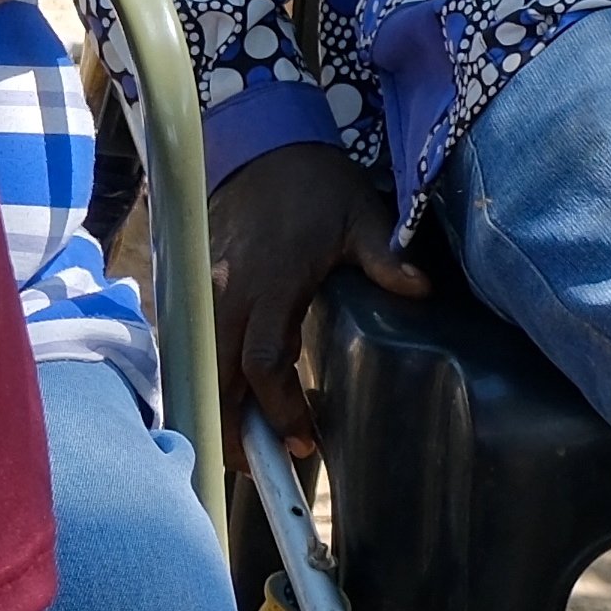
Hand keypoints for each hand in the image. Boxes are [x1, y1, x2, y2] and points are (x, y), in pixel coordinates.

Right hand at [211, 142, 419, 438]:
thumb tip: (420, 288)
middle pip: (219, 376)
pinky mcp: (195, 287)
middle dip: (233, 428)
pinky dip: (201, 377)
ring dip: (213, 407)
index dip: (280, 410)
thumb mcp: (361, 216)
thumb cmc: (316, 185)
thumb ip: (385, 256)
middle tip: (258, 467)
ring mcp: (206, 288)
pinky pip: (190, 345)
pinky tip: (219, 402)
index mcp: (271, 280)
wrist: (263, 144)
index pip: (265, 361)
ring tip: (238, 445)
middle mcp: (229, 290)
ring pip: (197, 364)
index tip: (303, 442)